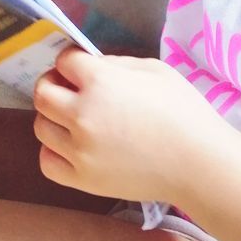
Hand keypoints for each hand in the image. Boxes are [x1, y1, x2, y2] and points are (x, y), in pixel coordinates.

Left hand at [31, 45, 224, 205]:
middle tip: (69, 89)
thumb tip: (90, 67)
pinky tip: (72, 147)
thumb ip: (115, 64)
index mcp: (100, 82)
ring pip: (41, 127)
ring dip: (53, 118)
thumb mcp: (153, 69)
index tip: (80, 67)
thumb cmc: (183, 110)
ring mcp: (79, 150)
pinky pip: (48, 162)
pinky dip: (54, 152)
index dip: (71, 61)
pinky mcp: (83, 179)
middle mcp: (81, 114)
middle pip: (42, 94)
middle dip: (53, 85)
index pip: (64, 61)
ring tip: (73, 120)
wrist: (198, 163)